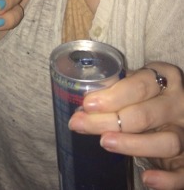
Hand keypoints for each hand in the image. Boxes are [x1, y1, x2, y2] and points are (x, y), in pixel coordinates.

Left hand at [68, 62, 183, 188]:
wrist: (172, 115)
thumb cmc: (147, 97)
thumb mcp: (135, 86)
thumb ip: (113, 92)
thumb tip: (83, 109)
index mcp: (166, 78)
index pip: (140, 86)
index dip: (112, 96)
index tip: (88, 105)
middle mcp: (180, 104)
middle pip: (146, 114)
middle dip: (111, 121)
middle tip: (83, 124)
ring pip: (167, 141)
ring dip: (133, 144)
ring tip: (104, 142)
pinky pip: (183, 172)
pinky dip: (167, 179)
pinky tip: (147, 178)